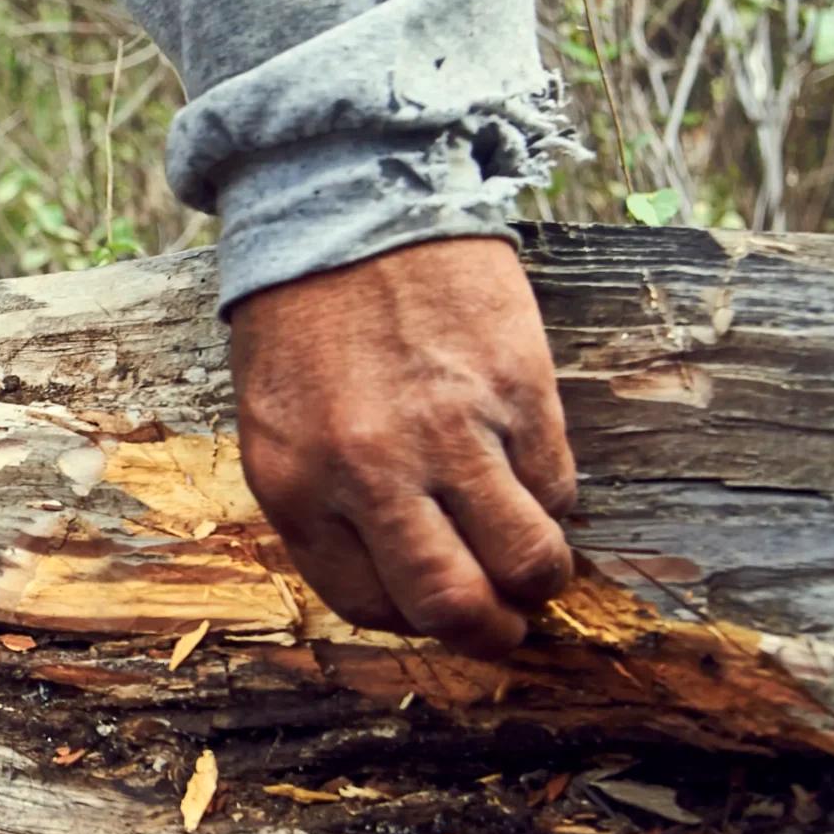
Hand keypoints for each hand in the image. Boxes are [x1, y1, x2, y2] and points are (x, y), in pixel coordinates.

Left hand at [228, 237, 577, 656]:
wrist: (347, 200)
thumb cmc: (304, 317)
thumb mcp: (277, 420)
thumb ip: (326, 500)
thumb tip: (396, 574)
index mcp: (295, 484)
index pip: (366, 604)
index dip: (412, 620)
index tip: (435, 608)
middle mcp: (369, 471)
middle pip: (451, 604)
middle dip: (489, 633)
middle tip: (507, 625)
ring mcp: (448, 432)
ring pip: (526, 558)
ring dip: (541, 577)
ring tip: (537, 564)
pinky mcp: (516, 389)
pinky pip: (555, 483)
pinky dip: (554, 498)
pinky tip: (536, 480)